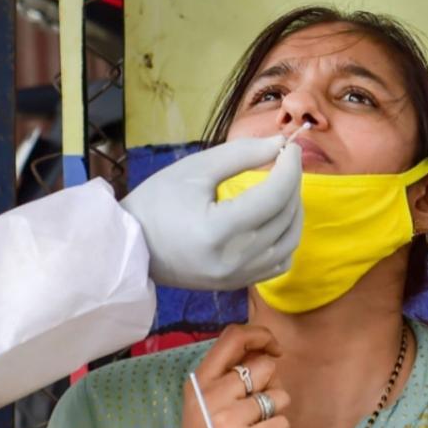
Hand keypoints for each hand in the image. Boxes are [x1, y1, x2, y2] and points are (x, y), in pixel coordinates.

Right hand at [121, 136, 302, 290]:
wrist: (133, 247)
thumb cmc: (157, 202)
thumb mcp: (195, 169)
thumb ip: (241, 154)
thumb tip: (281, 144)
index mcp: (218, 230)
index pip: (273, 197)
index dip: (290, 168)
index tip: (291, 147)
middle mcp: (233, 259)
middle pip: (284, 217)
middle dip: (293, 183)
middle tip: (286, 162)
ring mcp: (238, 276)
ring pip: (289, 242)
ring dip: (294, 210)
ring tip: (284, 186)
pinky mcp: (239, 284)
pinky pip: (280, 263)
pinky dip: (286, 238)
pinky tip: (277, 219)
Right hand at [163, 325, 290, 427]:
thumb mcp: (206, 406)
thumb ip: (229, 378)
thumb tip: (267, 351)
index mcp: (198, 383)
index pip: (232, 337)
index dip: (260, 335)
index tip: (274, 348)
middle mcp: (210, 396)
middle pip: (265, 368)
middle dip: (271, 389)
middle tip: (256, 415)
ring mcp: (227, 418)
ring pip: (279, 397)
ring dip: (276, 417)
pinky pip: (283, 424)